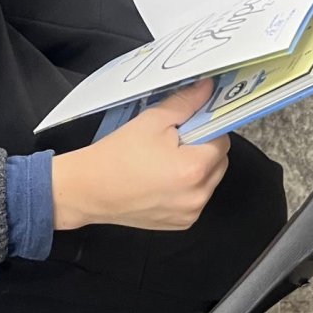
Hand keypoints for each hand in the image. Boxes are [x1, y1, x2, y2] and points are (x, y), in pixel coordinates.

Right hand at [51, 82, 228, 230]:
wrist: (90, 189)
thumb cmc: (119, 153)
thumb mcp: (152, 120)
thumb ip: (186, 103)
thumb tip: (208, 88)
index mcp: (195, 169)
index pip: (222, 140)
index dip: (206, 128)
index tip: (187, 125)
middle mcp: (198, 196)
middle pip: (219, 162)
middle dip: (203, 148)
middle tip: (174, 141)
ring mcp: (189, 214)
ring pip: (209, 182)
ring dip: (196, 169)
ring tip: (164, 161)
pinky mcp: (179, 224)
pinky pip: (195, 199)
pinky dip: (186, 188)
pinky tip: (161, 179)